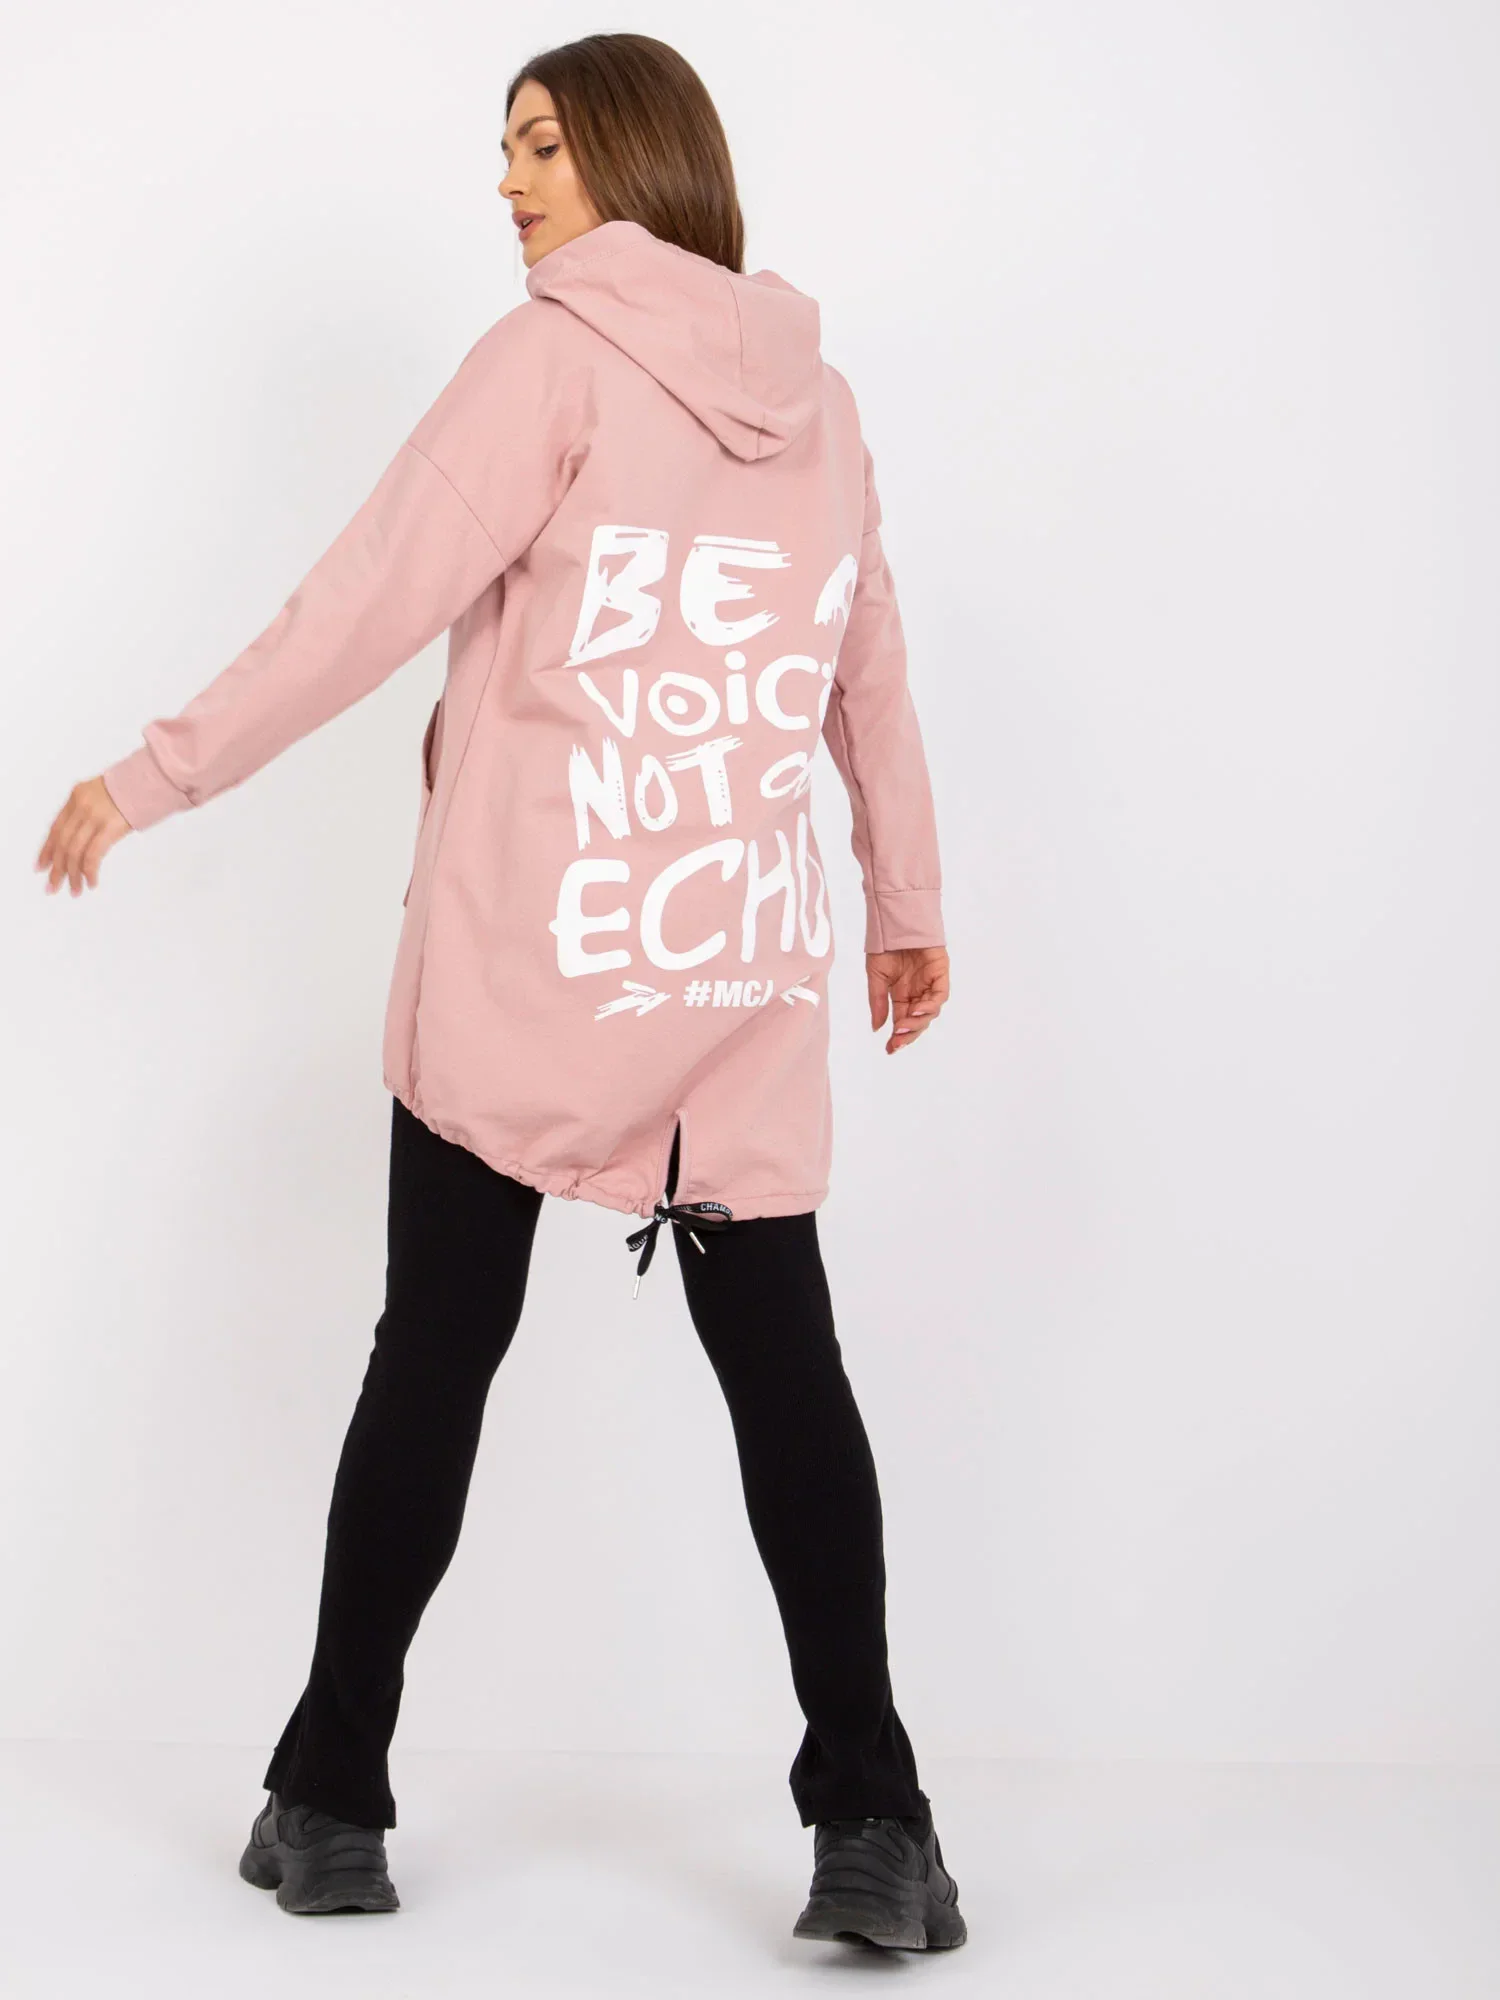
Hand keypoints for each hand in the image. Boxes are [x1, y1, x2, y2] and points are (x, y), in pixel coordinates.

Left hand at [35, 777, 131, 895]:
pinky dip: (89, 871)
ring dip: (73, 874)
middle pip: (62, 843)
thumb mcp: (104, 794)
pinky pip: (93, 854)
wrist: (154, 777)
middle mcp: (81, 806)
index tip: (42, 867)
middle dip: (57, 869)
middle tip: (53, 886)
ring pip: (74, 851)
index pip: (55, 829)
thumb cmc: (135, 787)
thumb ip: (90, 811)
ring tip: (74, 890)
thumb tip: (85, 838)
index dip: (47, 850)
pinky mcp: (110, 827)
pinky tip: (91, 882)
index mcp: (77, 796)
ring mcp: (95, 816)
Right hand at [866, 945, 949, 1053]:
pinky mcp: (941, 974)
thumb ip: (878, 1002)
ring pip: (930, 1012)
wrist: (895, 922)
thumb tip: (878, 1028)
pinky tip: (917, 1011)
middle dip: (908, 1034)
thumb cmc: (885, 946)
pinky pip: (939, 996)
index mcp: (902, 995)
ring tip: (903, 1027)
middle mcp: (917, 992)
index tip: (890, 1049)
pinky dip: (929, 1006)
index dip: (898, 1036)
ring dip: (917, 1023)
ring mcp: (930, 984)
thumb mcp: (876, 977)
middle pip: (917, 1021)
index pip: (902, 1021)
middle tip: (896, 1043)